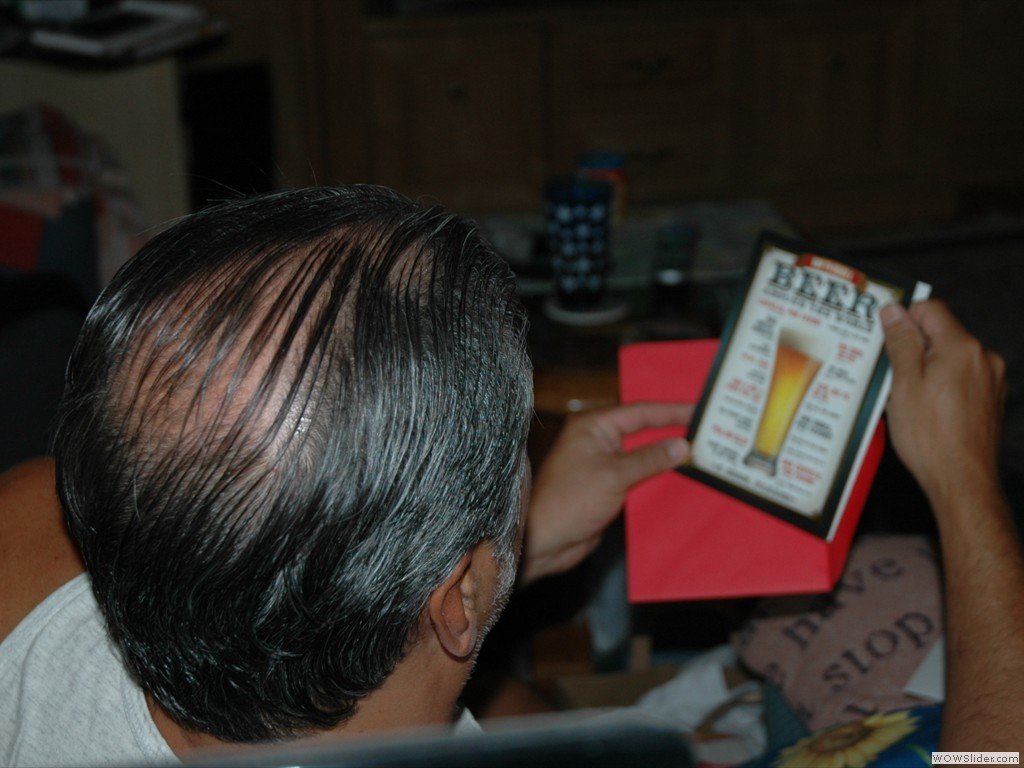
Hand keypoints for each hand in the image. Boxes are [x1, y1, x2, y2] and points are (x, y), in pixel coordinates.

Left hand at [519, 402, 691, 585]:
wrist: (544, 540)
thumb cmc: (569, 501)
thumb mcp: (614, 475)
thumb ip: (650, 459)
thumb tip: (683, 445)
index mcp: (593, 427)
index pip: (640, 412)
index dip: (671, 411)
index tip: (698, 410)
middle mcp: (598, 441)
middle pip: (643, 431)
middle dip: (672, 432)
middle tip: (706, 432)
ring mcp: (602, 465)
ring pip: (643, 455)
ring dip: (667, 458)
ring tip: (700, 455)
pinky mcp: (607, 488)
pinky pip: (638, 477)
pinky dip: (657, 477)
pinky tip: (679, 480)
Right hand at [881, 299, 1005, 507]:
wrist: (961, 479)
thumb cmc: (931, 437)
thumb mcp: (903, 383)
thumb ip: (901, 341)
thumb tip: (894, 312)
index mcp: (961, 347)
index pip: (931, 309)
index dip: (904, 319)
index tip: (888, 338)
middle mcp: (982, 358)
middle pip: (941, 334)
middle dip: (914, 349)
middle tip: (894, 377)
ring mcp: (991, 380)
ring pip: (950, 358)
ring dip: (928, 369)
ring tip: (910, 400)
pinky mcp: (991, 399)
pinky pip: (961, 379)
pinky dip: (943, 386)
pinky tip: (928, 411)